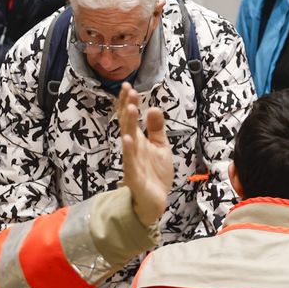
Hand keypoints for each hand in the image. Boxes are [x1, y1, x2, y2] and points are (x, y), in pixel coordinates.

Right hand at [117, 83, 173, 226]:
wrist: (155, 200)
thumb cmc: (155, 173)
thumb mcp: (160, 147)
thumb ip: (156, 128)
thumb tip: (154, 107)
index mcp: (138, 140)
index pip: (130, 118)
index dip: (128, 102)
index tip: (129, 86)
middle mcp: (132, 148)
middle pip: (127, 124)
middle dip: (128, 108)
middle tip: (129, 91)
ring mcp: (132, 161)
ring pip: (128, 139)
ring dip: (128, 124)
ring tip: (130, 107)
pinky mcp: (134, 175)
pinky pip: (130, 161)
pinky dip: (128, 150)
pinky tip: (128, 138)